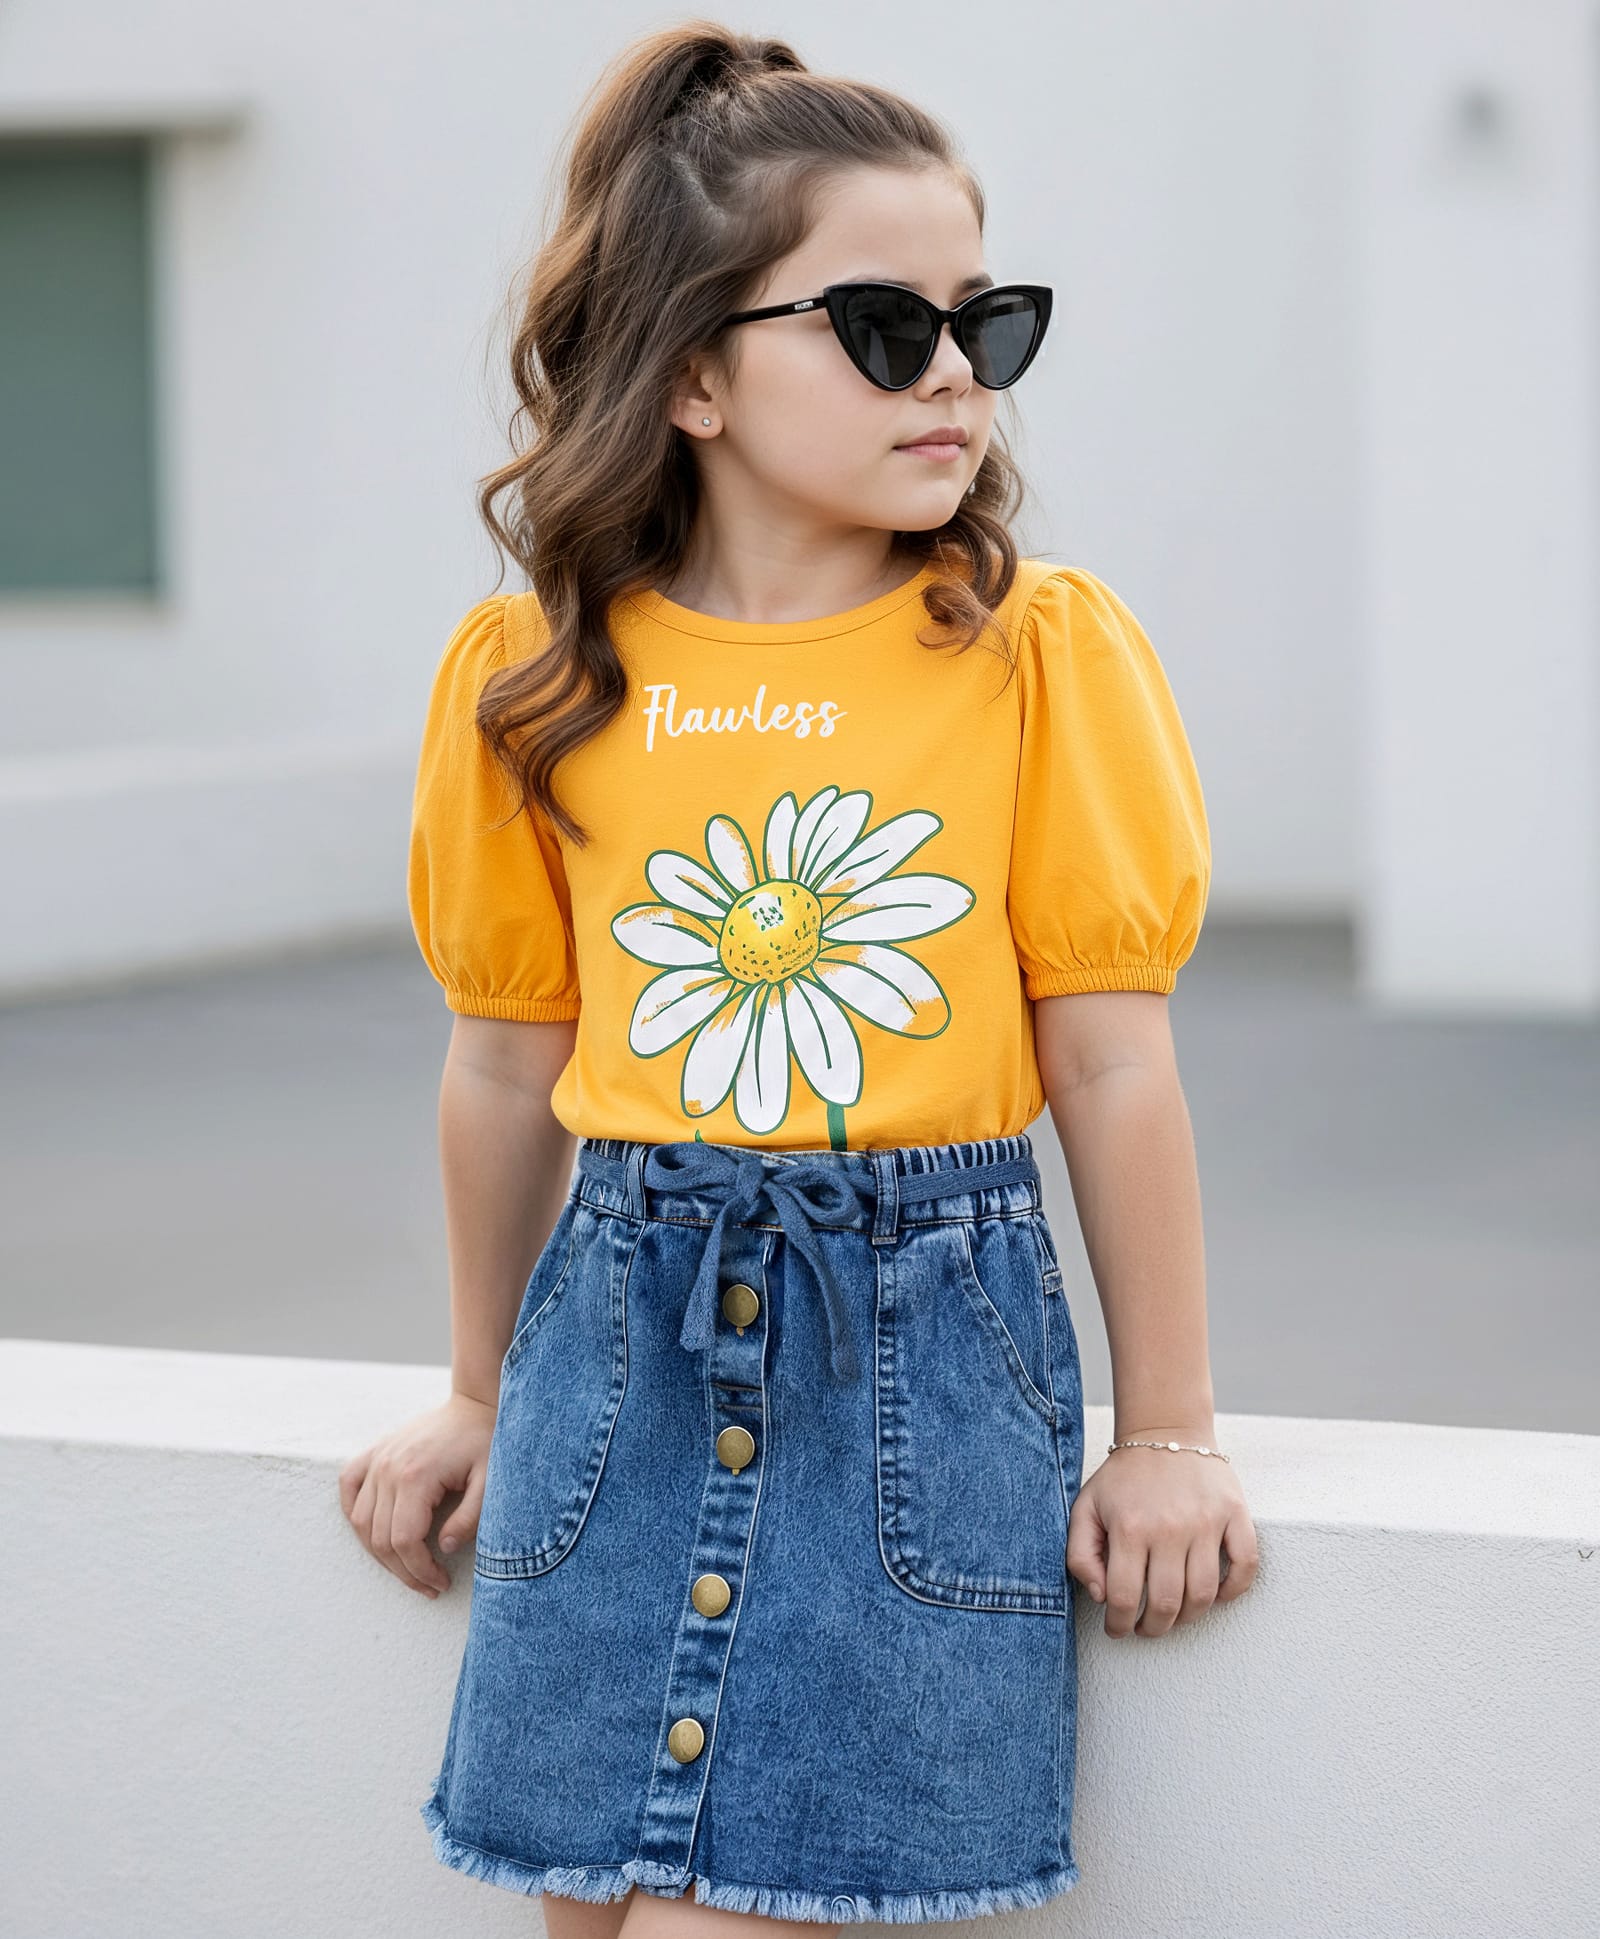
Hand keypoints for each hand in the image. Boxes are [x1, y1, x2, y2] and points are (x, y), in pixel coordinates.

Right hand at [338, 1390, 495, 1597]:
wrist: (473, 1403)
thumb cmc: (484, 1441)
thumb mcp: (490, 1481)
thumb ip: (470, 1518)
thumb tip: (443, 1548)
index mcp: (416, 1476)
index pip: (404, 1541)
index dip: (419, 1571)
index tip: (441, 1584)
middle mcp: (388, 1469)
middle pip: (379, 1539)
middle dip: (404, 1571)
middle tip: (429, 1585)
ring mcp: (377, 1458)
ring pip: (360, 1521)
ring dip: (379, 1553)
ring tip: (407, 1567)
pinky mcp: (374, 1452)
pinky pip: (348, 1487)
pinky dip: (353, 1513)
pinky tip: (373, 1532)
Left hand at [1066, 1425, 1258, 1637]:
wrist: (1165, 1431)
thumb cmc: (1124, 1477)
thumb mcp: (1086, 1508)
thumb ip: (1080, 1554)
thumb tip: (1101, 1596)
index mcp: (1129, 1527)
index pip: (1125, 1598)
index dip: (1120, 1625)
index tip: (1118, 1630)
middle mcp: (1169, 1528)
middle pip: (1167, 1604)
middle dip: (1154, 1627)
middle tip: (1146, 1627)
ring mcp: (1207, 1522)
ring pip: (1204, 1594)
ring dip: (1189, 1617)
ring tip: (1175, 1616)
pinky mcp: (1235, 1514)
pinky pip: (1246, 1566)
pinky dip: (1234, 1590)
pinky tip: (1216, 1595)